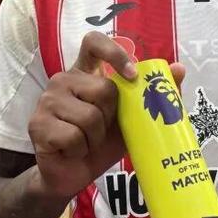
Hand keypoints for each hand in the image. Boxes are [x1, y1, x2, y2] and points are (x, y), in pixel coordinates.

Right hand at [28, 29, 183, 198]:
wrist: (73, 175)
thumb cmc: (100, 143)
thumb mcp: (131, 119)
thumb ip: (152, 95)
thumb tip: (180, 68)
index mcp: (84, 73)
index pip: (94, 42)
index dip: (115, 52)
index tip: (132, 75)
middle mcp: (63, 80)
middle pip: (104, 89)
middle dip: (111, 117)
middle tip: (101, 130)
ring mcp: (47, 100)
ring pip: (89, 117)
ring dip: (95, 139)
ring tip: (86, 143)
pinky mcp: (37, 124)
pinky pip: (72, 136)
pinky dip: (79, 150)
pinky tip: (71, 151)